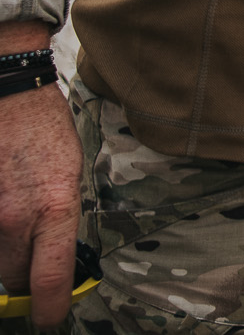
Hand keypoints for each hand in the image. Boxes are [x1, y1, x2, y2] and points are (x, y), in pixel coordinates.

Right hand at [0, 28, 79, 329]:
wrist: (9, 97)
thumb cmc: (45, 133)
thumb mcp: (71, 178)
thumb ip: (60, 223)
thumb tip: (56, 260)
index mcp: (53, 210)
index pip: (50, 280)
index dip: (51, 308)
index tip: (52, 317)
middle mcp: (14, 219)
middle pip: (12, 279)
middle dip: (22, 281)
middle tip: (31, 268)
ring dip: (1, 256)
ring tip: (13, 230)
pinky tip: (2, 215)